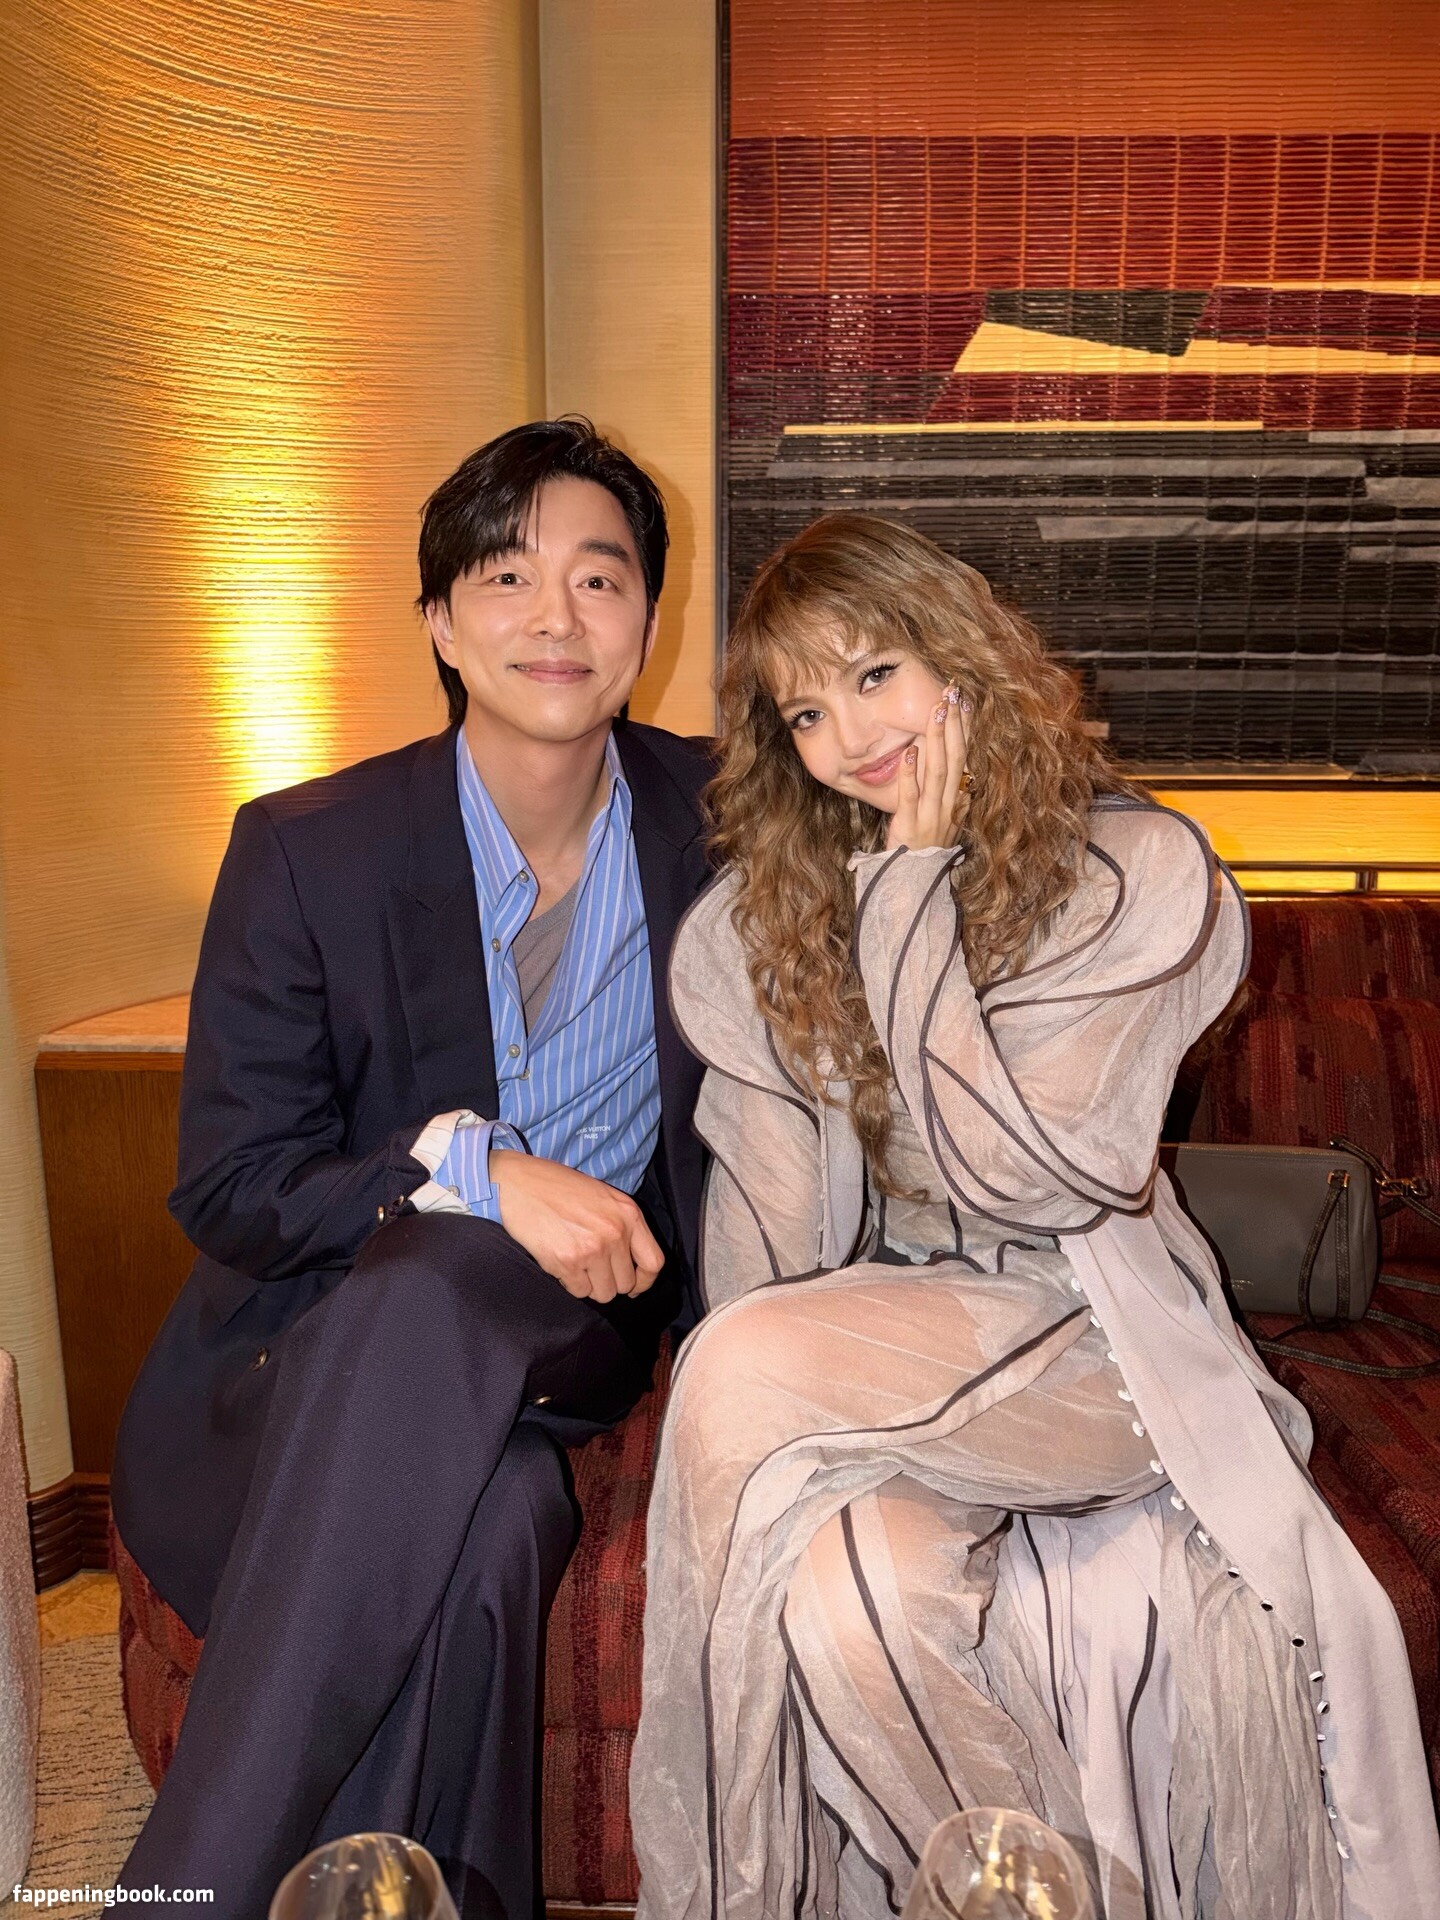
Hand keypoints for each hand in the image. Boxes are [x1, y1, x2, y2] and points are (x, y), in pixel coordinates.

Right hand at [490, 1150, 663, 1302]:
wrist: (518, 1182)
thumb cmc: (558, 1187)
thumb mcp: (603, 1196)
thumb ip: (622, 1225)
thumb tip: (631, 1263)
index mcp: (629, 1214)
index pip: (654, 1262)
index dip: (644, 1281)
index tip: (633, 1286)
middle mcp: (615, 1232)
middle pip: (625, 1283)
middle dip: (609, 1282)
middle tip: (593, 1270)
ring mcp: (592, 1249)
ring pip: (603, 1293)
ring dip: (590, 1285)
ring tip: (576, 1264)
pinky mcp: (567, 1261)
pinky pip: (578, 1291)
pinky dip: (570, 1283)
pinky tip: (560, 1262)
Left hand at [886, 684, 970, 849]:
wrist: (914, 882)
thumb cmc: (926, 852)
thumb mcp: (946, 827)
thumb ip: (955, 806)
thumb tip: (966, 788)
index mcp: (955, 800)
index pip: (963, 757)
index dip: (965, 729)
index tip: (964, 701)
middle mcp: (948, 804)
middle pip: (955, 757)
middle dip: (954, 723)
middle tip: (952, 692)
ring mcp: (931, 814)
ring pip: (937, 771)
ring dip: (937, 738)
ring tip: (936, 711)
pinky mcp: (911, 824)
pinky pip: (911, 795)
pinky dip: (910, 773)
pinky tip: (909, 751)